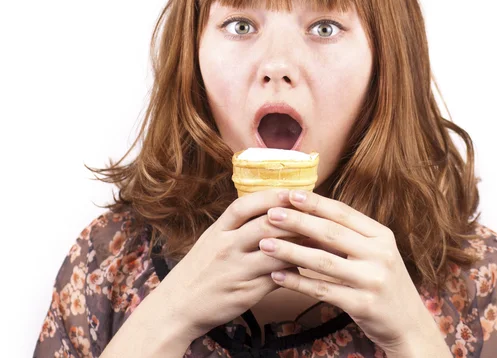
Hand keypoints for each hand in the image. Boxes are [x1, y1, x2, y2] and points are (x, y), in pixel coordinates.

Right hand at [155, 188, 301, 342]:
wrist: (178, 305)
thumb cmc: (201, 268)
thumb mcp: (212, 239)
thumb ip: (237, 224)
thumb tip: (273, 208)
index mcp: (218, 230)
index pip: (245, 206)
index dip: (271, 196)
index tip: (293, 191)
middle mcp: (226, 247)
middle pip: (265, 226)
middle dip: (294, 219)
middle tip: (316, 215)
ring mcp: (236, 271)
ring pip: (276, 254)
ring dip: (300, 246)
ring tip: (318, 240)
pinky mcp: (246, 293)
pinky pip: (277, 279)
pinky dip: (294, 271)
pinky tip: (305, 267)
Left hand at [258, 190, 448, 355]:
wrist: (409, 325)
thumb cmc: (384, 282)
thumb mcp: (376, 252)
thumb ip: (349, 235)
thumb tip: (310, 213)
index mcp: (381, 235)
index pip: (343, 213)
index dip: (315, 202)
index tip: (290, 193)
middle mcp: (379, 254)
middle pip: (331, 232)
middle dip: (297, 221)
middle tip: (271, 213)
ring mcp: (372, 280)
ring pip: (323, 261)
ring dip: (290, 250)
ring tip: (265, 243)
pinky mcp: (363, 305)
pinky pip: (322, 290)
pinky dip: (297, 282)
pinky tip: (277, 275)